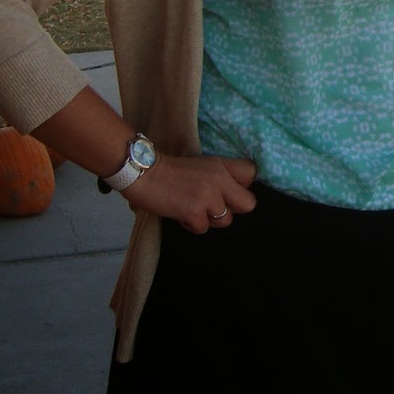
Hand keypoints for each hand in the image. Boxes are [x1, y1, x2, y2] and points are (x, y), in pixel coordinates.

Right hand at [125, 153, 256, 232]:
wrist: (141, 172)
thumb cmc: (167, 170)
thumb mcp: (199, 165)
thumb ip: (217, 177)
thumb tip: (230, 196)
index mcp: (220, 165)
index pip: (251, 173)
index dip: (242, 185)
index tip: (228, 189)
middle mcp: (219, 179)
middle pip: (248, 204)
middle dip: (232, 209)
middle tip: (213, 206)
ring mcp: (208, 196)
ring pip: (225, 221)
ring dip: (209, 219)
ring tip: (191, 209)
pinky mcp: (194, 211)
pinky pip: (202, 228)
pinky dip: (190, 225)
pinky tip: (179, 213)